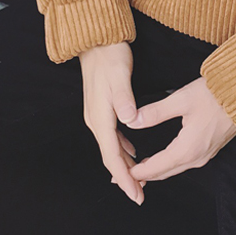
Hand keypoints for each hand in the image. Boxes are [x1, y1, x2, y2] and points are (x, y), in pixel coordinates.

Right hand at [78, 41, 147, 204]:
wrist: (96, 41)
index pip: (112, 156)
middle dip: (125, 177)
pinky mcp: (101, 107)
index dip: (124, 177)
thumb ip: (125, 99)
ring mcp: (97, 114)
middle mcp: (96, 120)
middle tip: (139, 194)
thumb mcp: (119, 76)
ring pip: (111, 147)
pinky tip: (132, 150)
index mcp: (100, 117)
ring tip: (137, 178)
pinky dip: (122, 147)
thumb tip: (130, 120)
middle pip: (110, 156)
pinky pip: (112, 136)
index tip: (136, 193)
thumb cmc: (110, 56)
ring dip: (123, 164)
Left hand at [126, 76, 235, 182]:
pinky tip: (162, 159)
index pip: (155, 168)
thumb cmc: (215, 95)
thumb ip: (155, 112)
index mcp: (187, 149)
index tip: (119, 173)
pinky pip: (184, 164)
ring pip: (174, 169)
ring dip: (156, 171)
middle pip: (164, 173)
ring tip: (138, 169)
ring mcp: (205, 155)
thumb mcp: (181, 99)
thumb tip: (132, 120)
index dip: (136, 171)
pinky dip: (169, 165)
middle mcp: (196, 157)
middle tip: (123, 175)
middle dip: (143, 175)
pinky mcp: (210, 149)